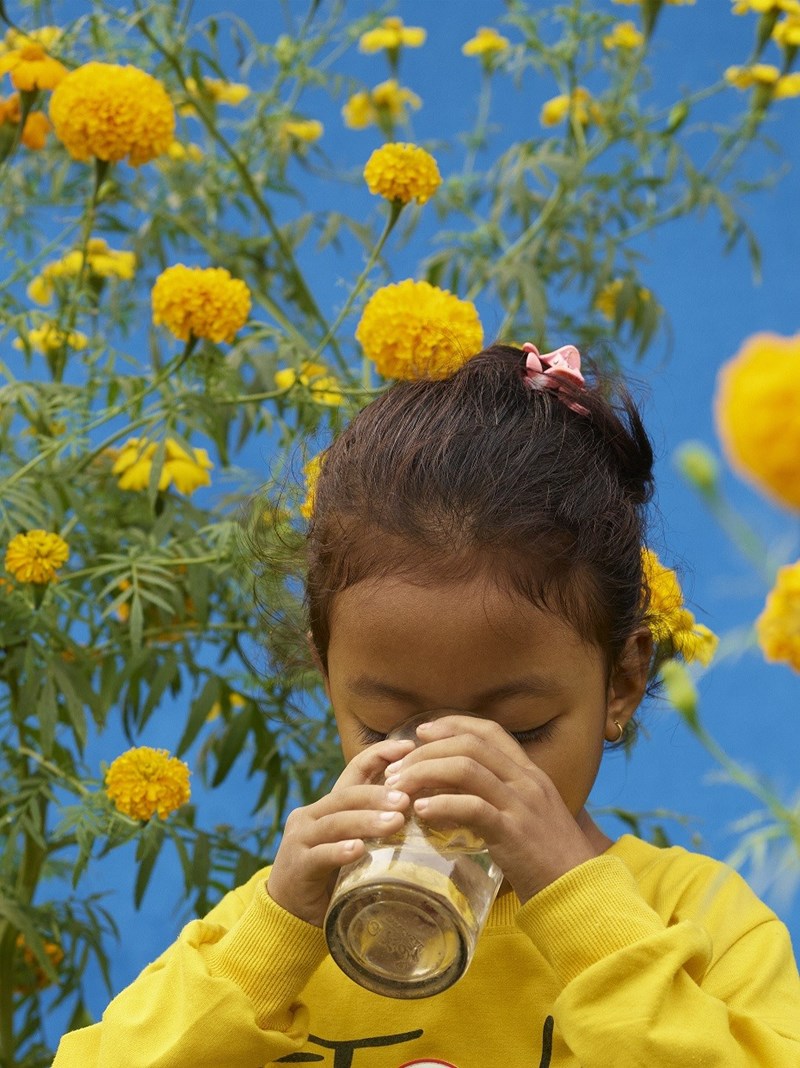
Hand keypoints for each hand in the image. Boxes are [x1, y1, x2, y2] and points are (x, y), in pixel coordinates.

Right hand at [267, 738, 413, 926]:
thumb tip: (425, 812)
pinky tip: (359, 851)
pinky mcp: (297, 866)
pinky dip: (339, 851)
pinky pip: (319, 855)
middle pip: (347, 795)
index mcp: (329, 806)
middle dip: (378, 794)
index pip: (354, 770)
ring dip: (366, 821)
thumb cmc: (333, 877)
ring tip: (394, 823)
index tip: (408, 747)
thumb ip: (377, 828)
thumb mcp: (357, 845)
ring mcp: (301, 839)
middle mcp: (312, 815)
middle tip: (407, 799)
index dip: (379, 754)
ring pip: (335, 822)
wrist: (289, 915)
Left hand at [383, 715, 596, 903]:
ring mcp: (521, 805)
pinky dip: (442, 804)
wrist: (581, 891)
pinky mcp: (513, 833)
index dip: (453, 724)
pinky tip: (421, 812)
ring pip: (466, 768)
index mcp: (531, 773)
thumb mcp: (529, 815)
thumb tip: (457, 791)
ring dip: (424, 773)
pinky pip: (472, 807)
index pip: (489, 731)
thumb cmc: (549, 858)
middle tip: (397, 768)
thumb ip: (502, 797)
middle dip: (427, 751)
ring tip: (399, 788)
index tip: (422, 731)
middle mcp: (527, 781)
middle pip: (469, 745)